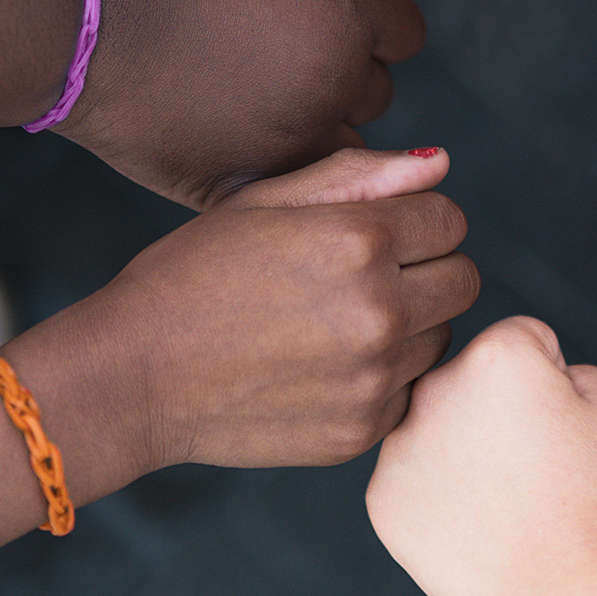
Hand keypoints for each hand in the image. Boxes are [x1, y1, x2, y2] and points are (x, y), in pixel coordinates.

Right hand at [6, 147, 478, 491]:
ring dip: (409, 325)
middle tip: (359, 277)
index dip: (413, 220)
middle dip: (425, 270)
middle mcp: (379, 309)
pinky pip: (409, 390)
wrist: (132, 377)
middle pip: (464, 279)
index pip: (449, 218)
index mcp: (358, 238)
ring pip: (442, 337)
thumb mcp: (262, 203)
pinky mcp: (362, 429)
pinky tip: (321, 367)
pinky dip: (381, 378)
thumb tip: (439, 166)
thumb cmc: (190, 276)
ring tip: (333, 323)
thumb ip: (359, 177)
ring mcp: (374, 377)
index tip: (371, 231)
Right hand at [56, 0, 424, 207]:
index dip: (368, 29)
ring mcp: (296, 138)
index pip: (404, 33)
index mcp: (347, 9)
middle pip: (375, 93)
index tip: (325, 27)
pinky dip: (277, 174)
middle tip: (271, 65)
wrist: (76, 16)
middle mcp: (335, 76)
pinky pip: (298, 192)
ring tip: (248, 104)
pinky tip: (235, 142)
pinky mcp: (252, 185)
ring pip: (346, 149)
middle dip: (339, 80)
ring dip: (313, 132)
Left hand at [367, 317, 596, 595]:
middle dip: (496, 404)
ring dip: (461, 443)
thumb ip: (574, 366)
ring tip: (501, 497)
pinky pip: (413, 475)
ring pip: (436, 425)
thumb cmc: (594, 502)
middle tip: (529, 463)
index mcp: (495, 355)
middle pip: (470, 378)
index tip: (559, 424)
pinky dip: (438, 492)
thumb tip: (538, 371)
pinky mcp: (382, 496)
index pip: (522, 337)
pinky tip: (473, 523)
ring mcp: (398, 445)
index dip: (552, 378)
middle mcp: (434, 388)